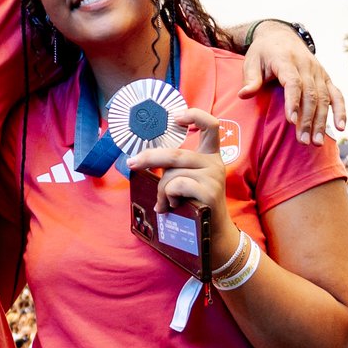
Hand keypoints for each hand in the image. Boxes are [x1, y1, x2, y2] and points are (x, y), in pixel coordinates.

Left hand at [127, 108, 241, 258]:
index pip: (211, 125)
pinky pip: (176, 186)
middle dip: (149, 159)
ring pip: (172, 172)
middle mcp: (214, 163)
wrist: (212, 232)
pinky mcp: (209, 193)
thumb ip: (173, 166)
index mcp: (211, 155)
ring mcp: (213, 177)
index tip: (175, 117)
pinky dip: (167, 196)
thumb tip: (139, 159)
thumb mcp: (187, 179)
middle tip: (132, 163)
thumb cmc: (194, 203)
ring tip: (163, 202)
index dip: (194, 115)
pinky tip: (173, 205)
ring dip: (160, 189)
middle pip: (176, 153)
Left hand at [239, 23, 345, 144]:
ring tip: (316, 142)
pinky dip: (340, 110)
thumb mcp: (251, 61)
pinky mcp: (325, 77)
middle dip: (307, 119)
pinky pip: (337, 94)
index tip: (291, 121)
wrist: (281, 36)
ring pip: (324, 97)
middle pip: (310, 94)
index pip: (293, 82)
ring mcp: (318, 71)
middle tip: (303, 141)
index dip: (293, 102)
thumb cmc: (263, 53)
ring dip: (321, 120)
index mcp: (286, 60)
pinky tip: (340, 127)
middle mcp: (306, 65)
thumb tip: (243, 95)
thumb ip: (250, 79)